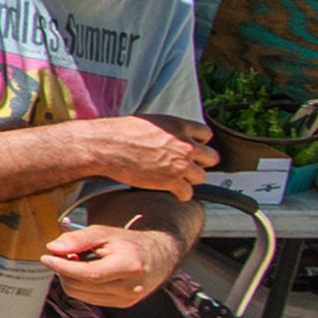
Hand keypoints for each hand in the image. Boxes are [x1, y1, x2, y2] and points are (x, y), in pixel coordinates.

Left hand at [42, 224, 184, 307]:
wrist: (157, 257)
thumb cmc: (129, 243)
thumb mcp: (105, 233)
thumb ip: (79, 239)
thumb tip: (54, 248)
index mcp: (129, 266)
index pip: (88, 273)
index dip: (63, 266)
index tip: (46, 258)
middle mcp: (130, 287)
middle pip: (80, 285)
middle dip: (64, 270)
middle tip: (62, 255)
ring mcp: (126, 299)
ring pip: (81, 294)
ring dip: (70, 278)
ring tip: (75, 262)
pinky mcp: (122, 305)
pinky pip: (88, 298)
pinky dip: (80, 286)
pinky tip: (84, 273)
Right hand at [89, 114, 215, 195]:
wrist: (106, 146)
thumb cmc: (120, 133)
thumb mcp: (151, 122)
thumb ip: (168, 131)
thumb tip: (171, 137)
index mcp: (180, 126)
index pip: (206, 135)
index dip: (198, 143)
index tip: (190, 149)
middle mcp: (185, 145)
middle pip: (211, 157)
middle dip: (199, 163)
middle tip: (186, 166)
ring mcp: (180, 164)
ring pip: (201, 177)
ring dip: (190, 179)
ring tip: (176, 179)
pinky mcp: (171, 181)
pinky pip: (188, 193)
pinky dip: (180, 194)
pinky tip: (171, 191)